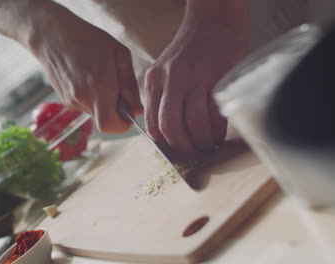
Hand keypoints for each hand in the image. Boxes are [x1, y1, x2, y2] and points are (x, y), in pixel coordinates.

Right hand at [0, 0, 141, 132]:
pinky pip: (86, 107)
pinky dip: (93, 99)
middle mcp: (83, 98)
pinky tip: (88, 79)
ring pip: (96, 114)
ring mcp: (72, 101)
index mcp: (100, 86)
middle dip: (115, 114)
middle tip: (118, 94)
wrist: (52, 36)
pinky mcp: (65, 100)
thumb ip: (130, 85)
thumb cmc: (89, 39)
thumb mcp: (119, 55)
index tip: (129, 112)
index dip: (123, 124)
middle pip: (104, 122)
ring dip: (104, 104)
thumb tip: (138, 110)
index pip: (110, 125)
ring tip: (101, 79)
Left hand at [144, 3, 247, 158]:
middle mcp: (170, 79)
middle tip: (193, 154)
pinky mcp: (216, 76)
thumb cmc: (191, 50)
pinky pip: (215, 113)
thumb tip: (168, 132)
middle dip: (182, 148)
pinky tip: (219, 134)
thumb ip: (162, 96)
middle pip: (170, 126)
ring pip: (192, 123)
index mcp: (154, 80)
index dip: (164, 144)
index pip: (152, 123)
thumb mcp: (166, 70)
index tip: (175, 152)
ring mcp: (194, 78)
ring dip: (201, 142)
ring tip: (208, 146)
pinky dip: (217, 130)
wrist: (214, 21)